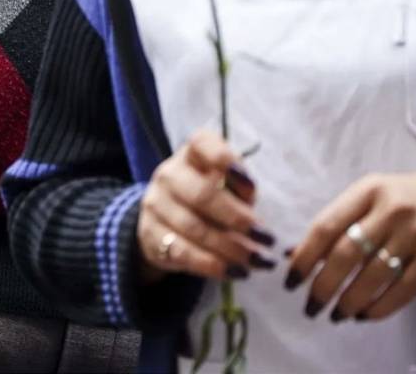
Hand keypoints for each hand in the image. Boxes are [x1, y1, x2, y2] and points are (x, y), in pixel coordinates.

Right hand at [137, 131, 274, 281]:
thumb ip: (242, 189)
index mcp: (191, 153)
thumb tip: (254, 215)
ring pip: (194, 228)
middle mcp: (168, 173)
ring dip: (230, 248)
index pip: (202, 143)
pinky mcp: (150, 234)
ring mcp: (155, 204)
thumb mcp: (227, 184)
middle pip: (201, 194)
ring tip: (256, 261)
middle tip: (265, 238)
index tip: (250, 184)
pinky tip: (234, 272)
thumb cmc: (208, 195)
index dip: (225, 160)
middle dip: (237, 218)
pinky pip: (182, 252)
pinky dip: (212, 265)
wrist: (164, 219)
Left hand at [287, 168, 415, 321]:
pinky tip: (366, 315)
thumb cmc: (414, 197)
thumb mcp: (376, 195)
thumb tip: (298, 253)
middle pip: (345, 254)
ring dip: (350, 300)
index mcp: (368, 190)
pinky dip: (381, 306)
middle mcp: (390, 210)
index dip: (305, 256)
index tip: (291, 278)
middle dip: (323, 285)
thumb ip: (341, 219)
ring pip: (372, 276)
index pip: (326, 225)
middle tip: (311, 305)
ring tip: (338, 313)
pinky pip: (403, 289)